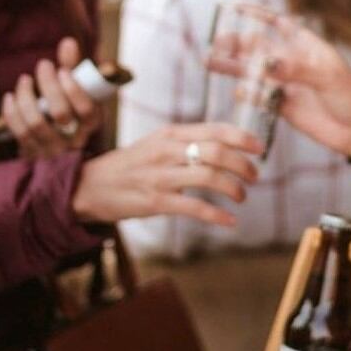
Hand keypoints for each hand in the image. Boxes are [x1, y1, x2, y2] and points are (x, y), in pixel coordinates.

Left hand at [0, 37, 101, 157]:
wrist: (50, 138)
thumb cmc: (65, 104)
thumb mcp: (73, 86)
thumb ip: (72, 66)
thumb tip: (68, 43)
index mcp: (91, 122)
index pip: (86, 110)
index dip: (74, 90)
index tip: (62, 70)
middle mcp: (75, 139)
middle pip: (60, 114)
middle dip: (49, 86)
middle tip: (43, 65)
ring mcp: (53, 149)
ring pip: (36, 124)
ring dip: (27, 97)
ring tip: (24, 80)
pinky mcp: (33, 153)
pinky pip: (19, 133)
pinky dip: (12, 112)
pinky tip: (10, 97)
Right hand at [71, 122, 262, 225]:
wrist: (90, 185)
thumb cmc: (131, 164)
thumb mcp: (157, 142)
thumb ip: (187, 141)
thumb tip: (225, 145)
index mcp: (170, 133)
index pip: (215, 129)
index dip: (243, 138)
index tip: (260, 148)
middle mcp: (167, 150)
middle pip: (217, 152)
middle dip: (243, 165)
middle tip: (254, 176)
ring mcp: (161, 176)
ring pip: (209, 177)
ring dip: (234, 188)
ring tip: (242, 196)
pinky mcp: (155, 201)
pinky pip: (194, 207)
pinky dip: (217, 216)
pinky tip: (230, 221)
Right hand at [209, 6, 350, 157]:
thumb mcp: (328, 78)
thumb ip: (297, 69)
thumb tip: (267, 63)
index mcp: (305, 46)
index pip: (278, 23)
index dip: (257, 14)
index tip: (235, 7)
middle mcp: (291, 62)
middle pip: (258, 47)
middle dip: (237, 43)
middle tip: (217, 43)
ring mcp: (285, 83)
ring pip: (253, 71)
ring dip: (234, 67)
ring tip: (211, 62)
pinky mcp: (281, 105)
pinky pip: (259, 96)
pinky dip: (248, 94)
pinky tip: (240, 92)